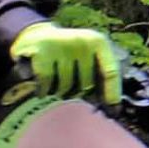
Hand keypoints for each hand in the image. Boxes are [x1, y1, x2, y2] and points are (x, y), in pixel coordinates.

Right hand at [8, 21, 123, 104]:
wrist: (35, 36)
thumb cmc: (67, 56)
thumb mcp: (87, 60)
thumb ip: (101, 81)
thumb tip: (113, 110)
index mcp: (98, 42)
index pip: (111, 72)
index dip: (112, 93)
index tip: (113, 110)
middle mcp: (81, 40)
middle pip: (86, 85)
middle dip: (78, 91)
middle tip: (69, 83)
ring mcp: (60, 44)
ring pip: (65, 87)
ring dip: (59, 91)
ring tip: (54, 79)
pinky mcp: (40, 51)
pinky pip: (46, 83)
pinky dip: (43, 90)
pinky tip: (41, 86)